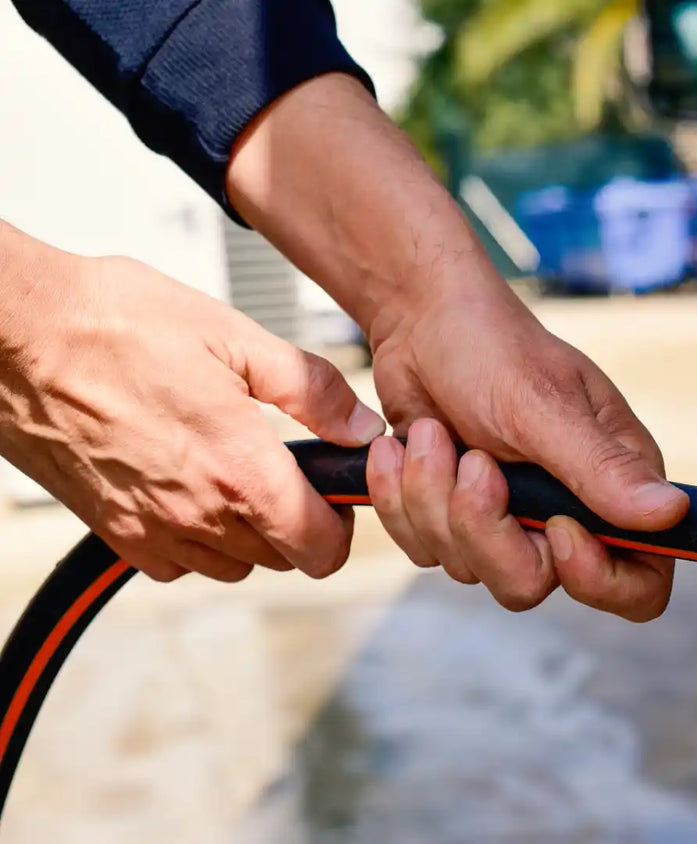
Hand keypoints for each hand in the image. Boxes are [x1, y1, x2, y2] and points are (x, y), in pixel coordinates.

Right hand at [0, 225, 385, 581]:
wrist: (17, 333)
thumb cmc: (118, 322)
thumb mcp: (236, 336)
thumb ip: (312, 389)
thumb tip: (361, 426)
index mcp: (240, 470)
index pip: (321, 549)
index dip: (341, 526)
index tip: (335, 493)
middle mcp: (197, 514)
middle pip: (281, 558)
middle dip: (297, 522)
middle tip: (287, 469)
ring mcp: (149, 528)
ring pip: (230, 564)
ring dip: (247, 532)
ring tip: (234, 470)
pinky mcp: (110, 530)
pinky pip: (174, 563)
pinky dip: (192, 538)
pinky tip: (188, 484)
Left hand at [223, 73, 687, 620]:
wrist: (420, 321)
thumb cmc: (492, 348)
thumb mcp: (546, 406)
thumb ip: (603, 469)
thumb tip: (673, 513)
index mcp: (616, 486)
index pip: (641, 583)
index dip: (598, 578)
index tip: (554, 526)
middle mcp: (570, 514)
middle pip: (533, 583)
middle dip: (483, 526)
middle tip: (472, 460)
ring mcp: (510, 522)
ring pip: (470, 569)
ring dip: (434, 499)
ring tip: (432, 433)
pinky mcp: (456, 520)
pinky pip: (425, 550)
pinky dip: (401, 499)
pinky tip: (405, 444)